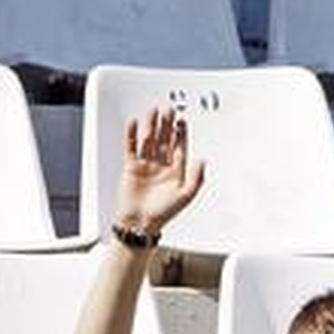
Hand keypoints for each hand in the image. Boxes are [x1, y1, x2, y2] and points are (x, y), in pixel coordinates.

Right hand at [113, 107, 205, 236]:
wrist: (140, 223)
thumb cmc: (162, 213)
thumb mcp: (185, 196)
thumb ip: (196, 178)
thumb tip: (202, 160)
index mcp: (175, 172)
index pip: (178, 147)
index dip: (180, 134)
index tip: (182, 121)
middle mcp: (161, 166)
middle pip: (164, 140)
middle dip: (166, 125)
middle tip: (168, 109)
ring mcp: (146, 166)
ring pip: (149, 140)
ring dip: (151, 125)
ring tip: (153, 111)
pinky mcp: (131, 167)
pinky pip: (131, 147)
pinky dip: (131, 135)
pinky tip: (134, 123)